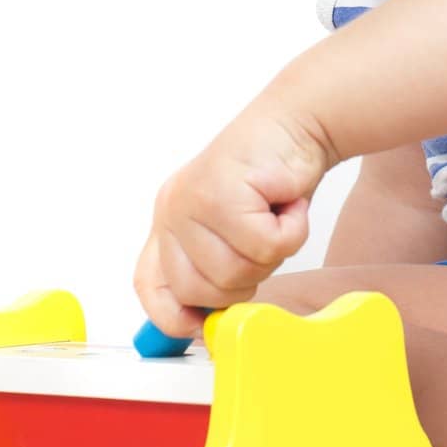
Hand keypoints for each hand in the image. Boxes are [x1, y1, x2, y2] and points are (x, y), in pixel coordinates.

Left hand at [133, 95, 333, 339]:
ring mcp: (192, 200)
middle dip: (242, 280)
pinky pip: (264, 245)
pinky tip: (287, 202)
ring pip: (234, 273)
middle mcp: (173, 210)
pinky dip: (290, 231)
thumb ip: (215, 268)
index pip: (149, 285)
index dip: (171, 316)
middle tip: (263, 241)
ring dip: (271, 251)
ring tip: (274, 214)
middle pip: (196, 291)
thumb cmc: (272, 178)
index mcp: (170, 221)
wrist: (297, 122)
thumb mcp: (233, 229)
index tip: (202, 324)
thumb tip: (206, 324)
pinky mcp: (221, 192)